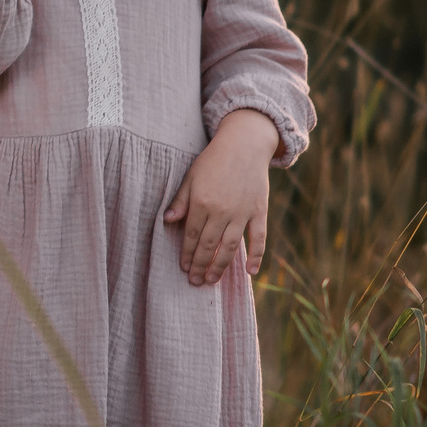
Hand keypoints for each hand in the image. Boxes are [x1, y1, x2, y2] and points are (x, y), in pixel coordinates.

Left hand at [164, 110, 280, 285]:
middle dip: (200, 266)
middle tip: (195, 282)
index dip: (188, 254)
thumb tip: (167, 221)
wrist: (244, 145)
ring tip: (212, 280)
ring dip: (220, 266)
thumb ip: (181, 200)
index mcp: (202, 202)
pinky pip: (258, 238)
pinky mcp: (259, 212)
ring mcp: (242, 213)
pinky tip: (250, 272)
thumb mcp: (191, 176)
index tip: (184, 268)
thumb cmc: (213, 160)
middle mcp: (222, 211)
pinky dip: (256, 256)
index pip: (192, 236)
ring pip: (230, 247)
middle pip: (209, 245)